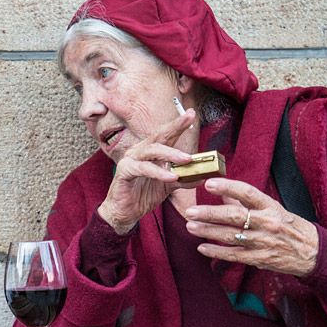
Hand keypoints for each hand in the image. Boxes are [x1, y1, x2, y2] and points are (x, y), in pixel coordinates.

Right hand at [97, 109, 196, 233]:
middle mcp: (139, 151)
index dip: (178, 124)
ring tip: (187, 159)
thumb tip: (202, 176)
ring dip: (171, 154)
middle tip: (188, 120)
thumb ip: (183, 179)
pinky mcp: (124, 172)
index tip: (191, 114)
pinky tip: (171, 176)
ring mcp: (130, 160)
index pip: (166, 135)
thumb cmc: (143, 195)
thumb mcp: (168, 186)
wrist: (125, 212)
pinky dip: (158, 172)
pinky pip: (143, 169)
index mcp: (150, 151)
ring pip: (152, 150)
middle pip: (158, 136)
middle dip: (174, 127)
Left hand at [183, 178, 320, 276]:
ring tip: (191, 226)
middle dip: (210, 214)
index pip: (247, 193)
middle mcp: (267, 223)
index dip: (228, 187)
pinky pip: (234, 255)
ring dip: (208, 231)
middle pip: (234, 216)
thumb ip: (247, 203)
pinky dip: (217, 252)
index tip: (209, 183)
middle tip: (191, 211)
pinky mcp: (260, 259)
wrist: (312, 252)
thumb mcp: (273, 209)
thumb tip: (223, 195)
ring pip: (230, 236)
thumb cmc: (290, 226)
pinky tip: (202, 247)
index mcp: (271, 207)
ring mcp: (263, 242)